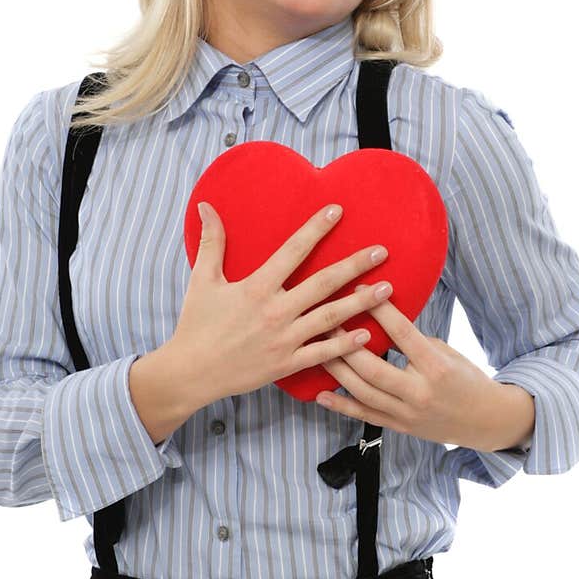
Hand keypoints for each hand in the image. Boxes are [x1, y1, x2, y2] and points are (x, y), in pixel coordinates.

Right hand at [167, 202, 396, 406]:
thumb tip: (207, 206)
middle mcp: (275, 312)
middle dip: (355, 265)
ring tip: (386, 289)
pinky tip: (368, 334)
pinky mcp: (286, 364)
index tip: (337, 211)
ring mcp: (283, 340)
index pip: (293, 250)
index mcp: (256, 288)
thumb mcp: (201, 280)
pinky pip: (322, 354)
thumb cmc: (196, 325)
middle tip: (381, 252)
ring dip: (361, 302)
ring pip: (331, 318)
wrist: (191, 372)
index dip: (316, 228)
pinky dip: (346, 346)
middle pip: (323, 283)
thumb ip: (211, 242)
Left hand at [314, 288, 501, 448]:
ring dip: (337, 369)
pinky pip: (364, 416)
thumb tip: (380, 320)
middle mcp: (419, 393)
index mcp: (436, 367)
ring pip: (362, 392)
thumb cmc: (465, 378)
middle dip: (346, 343)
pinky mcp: (399, 427)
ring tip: (318, 349)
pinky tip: (321, 394)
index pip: (402, 334)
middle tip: (327, 320)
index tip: (359, 289)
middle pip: (372, 367)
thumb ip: (414, 341)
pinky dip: (341, 406)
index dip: (379, 310)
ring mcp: (407, 413)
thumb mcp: (446, 353)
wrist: (484, 420)